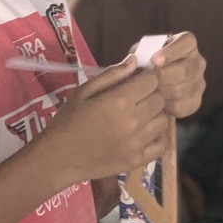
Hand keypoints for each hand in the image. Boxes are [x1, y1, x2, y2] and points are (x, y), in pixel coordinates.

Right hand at [43, 55, 167, 182]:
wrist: (59, 158)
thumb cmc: (68, 121)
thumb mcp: (84, 91)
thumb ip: (112, 75)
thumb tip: (135, 61)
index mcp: (120, 101)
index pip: (153, 81)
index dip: (150, 77)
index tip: (143, 79)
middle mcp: (133, 121)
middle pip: (160, 100)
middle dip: (153, 94)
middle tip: (139, 97)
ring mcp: (138, 143)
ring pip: (164, 121)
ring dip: (156, 115)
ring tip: (141, 116)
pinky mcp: (138, 161)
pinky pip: (162, 145)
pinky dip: (158, 137)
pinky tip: (145, 134)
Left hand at [149, 32, 205, 118]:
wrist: (155, 84)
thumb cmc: (147, 62)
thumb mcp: (143, 53)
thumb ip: (141, 54)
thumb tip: (135, 61)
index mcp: (188, 43)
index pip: (186, 42)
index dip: (171, 51)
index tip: (154, 60)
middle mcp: (198, 62)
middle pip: (185, 70)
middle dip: (162, 76)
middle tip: (146, 80)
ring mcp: (199, 83)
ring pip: (180, 90)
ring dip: (160, 92)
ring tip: (146, 91)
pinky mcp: (195, 101)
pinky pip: (180, 106)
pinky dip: (164, 106)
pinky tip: (154, 103)